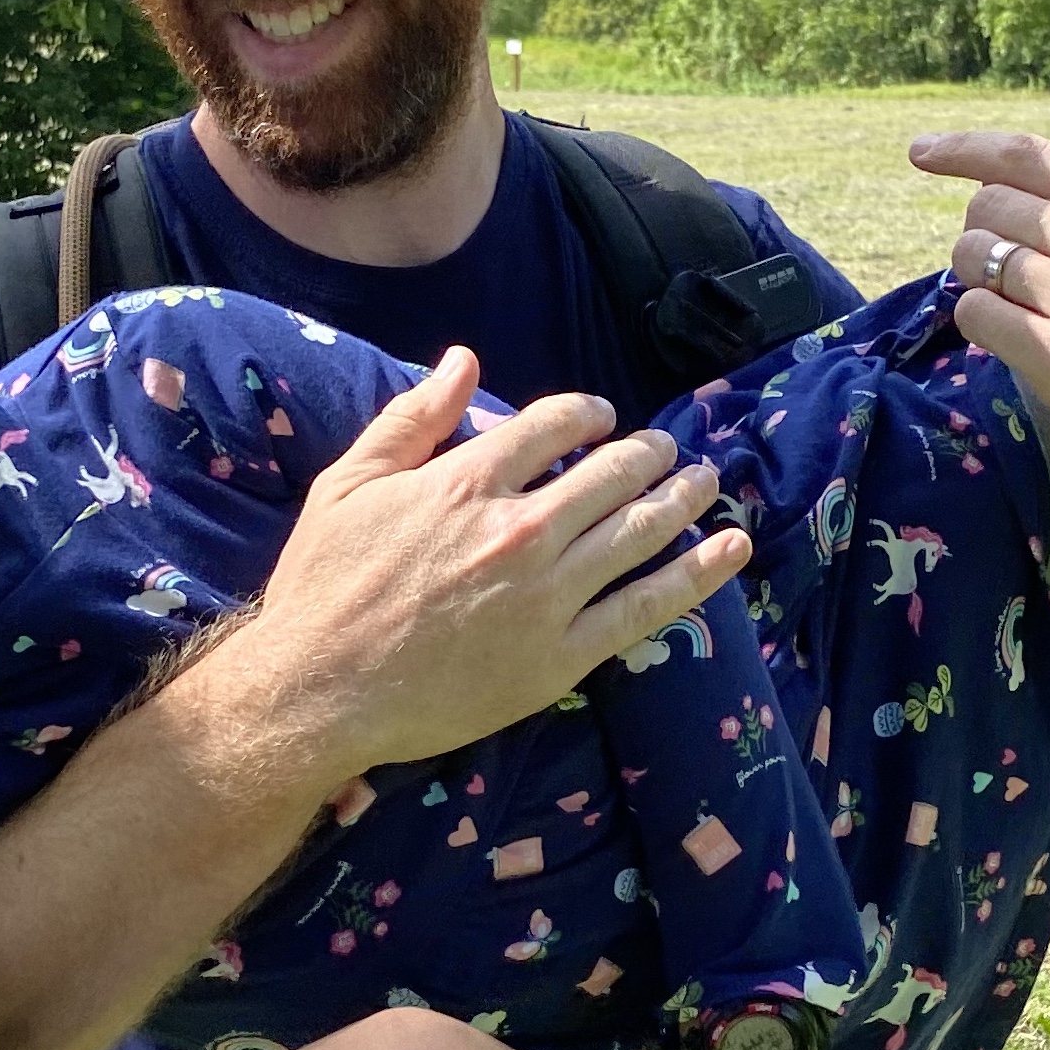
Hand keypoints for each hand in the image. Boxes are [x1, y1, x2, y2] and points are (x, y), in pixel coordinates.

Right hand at [240, 346, 751, 776]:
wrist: (318, 690)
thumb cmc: (322, 587)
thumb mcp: (346, 485)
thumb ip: (411, 419)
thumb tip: (462, 359)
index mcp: (467, 481)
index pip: (553, 424)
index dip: (586, 413)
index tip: (600, 418)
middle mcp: (520, 529)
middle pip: (610, 473)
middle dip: (647, 453)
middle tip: (666, 450)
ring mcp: (548, 594)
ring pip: (639, 531)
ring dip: (683, 498)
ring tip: (708, 481)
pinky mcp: (563, 655)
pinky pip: (646, 606)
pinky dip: (696, 574)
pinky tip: (730, 550)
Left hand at [912, 131, 1049, 544]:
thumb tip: (983, 184)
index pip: (1024, 156)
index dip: (962, 149)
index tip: (921, 151)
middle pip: (986, 207)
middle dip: (980, 234)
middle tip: (1009, 270)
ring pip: (973, 259)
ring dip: (978, 279)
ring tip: (1021, 305)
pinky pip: (974, 314)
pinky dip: (979, 321)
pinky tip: (1012, 334)